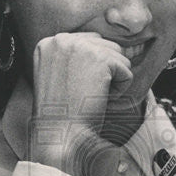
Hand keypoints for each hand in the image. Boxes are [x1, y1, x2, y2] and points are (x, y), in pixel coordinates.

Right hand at [29, 32, 132, 175]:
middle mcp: (61, 39)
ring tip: (89, 96)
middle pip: (105, 45)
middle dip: (103, 73)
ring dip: (112, 80)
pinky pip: (126, 71)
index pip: (88, 42)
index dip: (90, 70)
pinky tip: (99, 100)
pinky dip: (119, 90)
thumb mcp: (61, 77)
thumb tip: (124, 46)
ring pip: (118, 56)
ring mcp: (80, 46)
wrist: (60, 136)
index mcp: (48, 43)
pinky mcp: (100, 59)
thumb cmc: (63, 115)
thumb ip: (78, 57)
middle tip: (81, 95)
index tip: (73, 89)